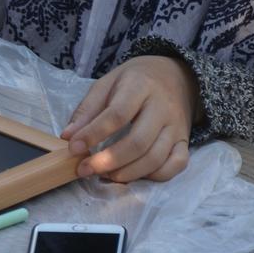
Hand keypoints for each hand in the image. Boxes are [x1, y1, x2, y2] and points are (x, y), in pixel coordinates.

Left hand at [61, 55, 203, 182]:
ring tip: (104, 174)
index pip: (117, 115)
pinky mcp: (185, 141)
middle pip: (138, 142)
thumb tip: (68, 137)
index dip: (93, 134)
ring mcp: (177, 127)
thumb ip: (87, 109)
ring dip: (127, 173)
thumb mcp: (107, 83)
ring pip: (155, 158)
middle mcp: (162, 108)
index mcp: (140, 86)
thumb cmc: (135, 80)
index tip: (73, 148)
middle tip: (85, 169)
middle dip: (108, 160)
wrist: (175, 76)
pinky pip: (175, 165)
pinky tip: (132, 174)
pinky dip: (153, 176)